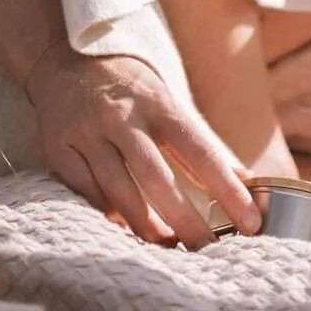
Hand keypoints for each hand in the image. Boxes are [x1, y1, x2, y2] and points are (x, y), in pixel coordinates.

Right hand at [26, 40, 259, 248]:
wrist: (64, 60)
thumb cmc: (130, 89)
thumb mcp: (168, 101)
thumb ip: (203, 142)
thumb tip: (246, 181)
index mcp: (158, 103)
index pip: (200, 151)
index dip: (228, 189)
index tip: (251, 221)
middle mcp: (121, 118)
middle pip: (156, 178)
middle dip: (186, 220)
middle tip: (208, 250)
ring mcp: (86, 133)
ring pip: (118, 192)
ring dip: (146, 227)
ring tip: (170, 247)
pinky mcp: (58, 150)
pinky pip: (86, 194)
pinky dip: (109, 216)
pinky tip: (127, 230)